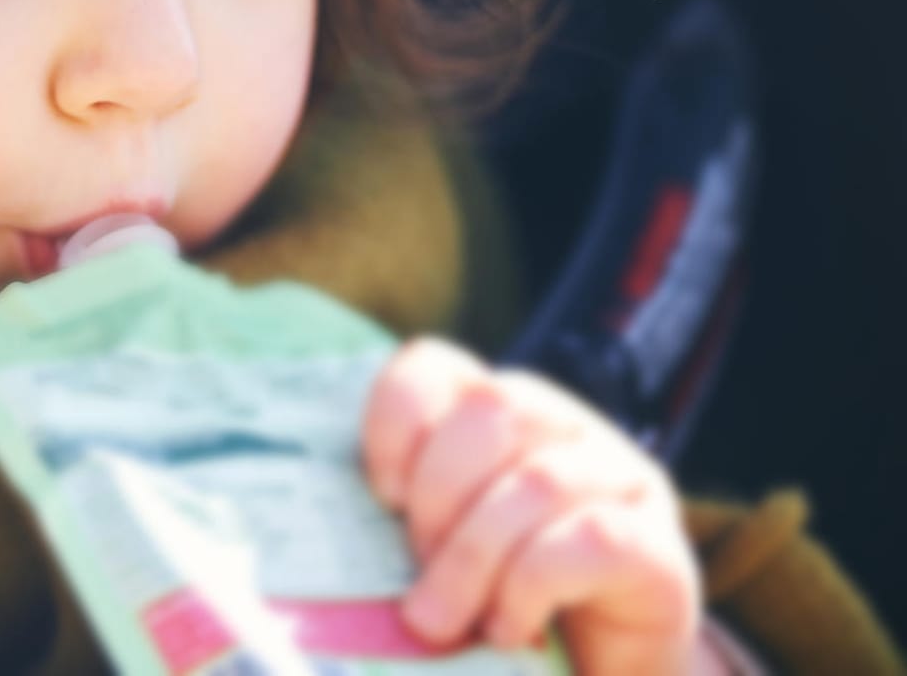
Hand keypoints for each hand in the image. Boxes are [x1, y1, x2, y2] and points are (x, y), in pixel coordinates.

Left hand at [361, 338, 712, 674]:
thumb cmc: (498, 608)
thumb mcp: (438, 553)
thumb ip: (402, 525)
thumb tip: (335, 540)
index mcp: (499, 414)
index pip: (435, 365)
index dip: (395, 420)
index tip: (381, 496)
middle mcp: (566, 428)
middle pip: (492, 411)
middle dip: (437, 499)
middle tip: (417, 576)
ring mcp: (622, 481)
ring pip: (537, 481)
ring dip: (473, 558)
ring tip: (443, 621)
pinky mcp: (660, 548)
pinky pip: (589, 540)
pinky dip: (530, 587)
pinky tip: (508, 629)